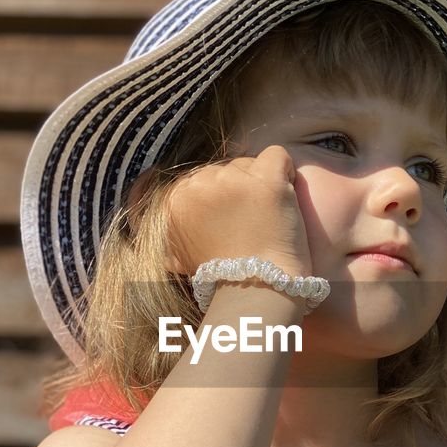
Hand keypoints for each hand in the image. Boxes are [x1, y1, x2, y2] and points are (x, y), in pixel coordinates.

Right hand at [163, 145, 312, 279]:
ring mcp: (233, 179)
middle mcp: (200, 183)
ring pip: (249, 163)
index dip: (217, 199)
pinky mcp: (267, 180)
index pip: (200, 179)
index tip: (230, 222)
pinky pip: (277, 155)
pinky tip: (285, 194)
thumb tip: (161, 231)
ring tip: (267, 216)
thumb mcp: (180, 256)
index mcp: (176, 199)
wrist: (256, 292)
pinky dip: (285, 170)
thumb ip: (172, 233)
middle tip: (250, 221)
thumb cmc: (222, 279)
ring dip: (260, 185)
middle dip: (238, 191)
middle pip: (224, 169)